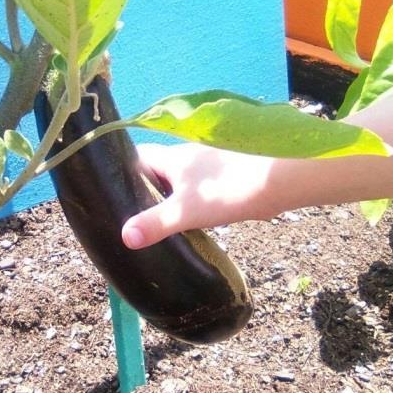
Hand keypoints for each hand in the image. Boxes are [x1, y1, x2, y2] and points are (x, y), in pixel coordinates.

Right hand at [122, 143, 276, 248]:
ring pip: (180, 178)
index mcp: (173, 157)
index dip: (122, 170)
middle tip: (131, 213)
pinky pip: (199, 187)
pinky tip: (191, 220)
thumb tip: (125, 237)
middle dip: (145, 187)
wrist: (280, 180)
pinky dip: (191, 200)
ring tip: (157, 220)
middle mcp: (189, 155)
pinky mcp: (227, 177)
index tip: (112, 191)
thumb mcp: (186, 211)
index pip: (137, 156)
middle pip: (158, 168)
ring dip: (170, 195)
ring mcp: (210, 165)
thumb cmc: (229, 190)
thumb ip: (155, 224)